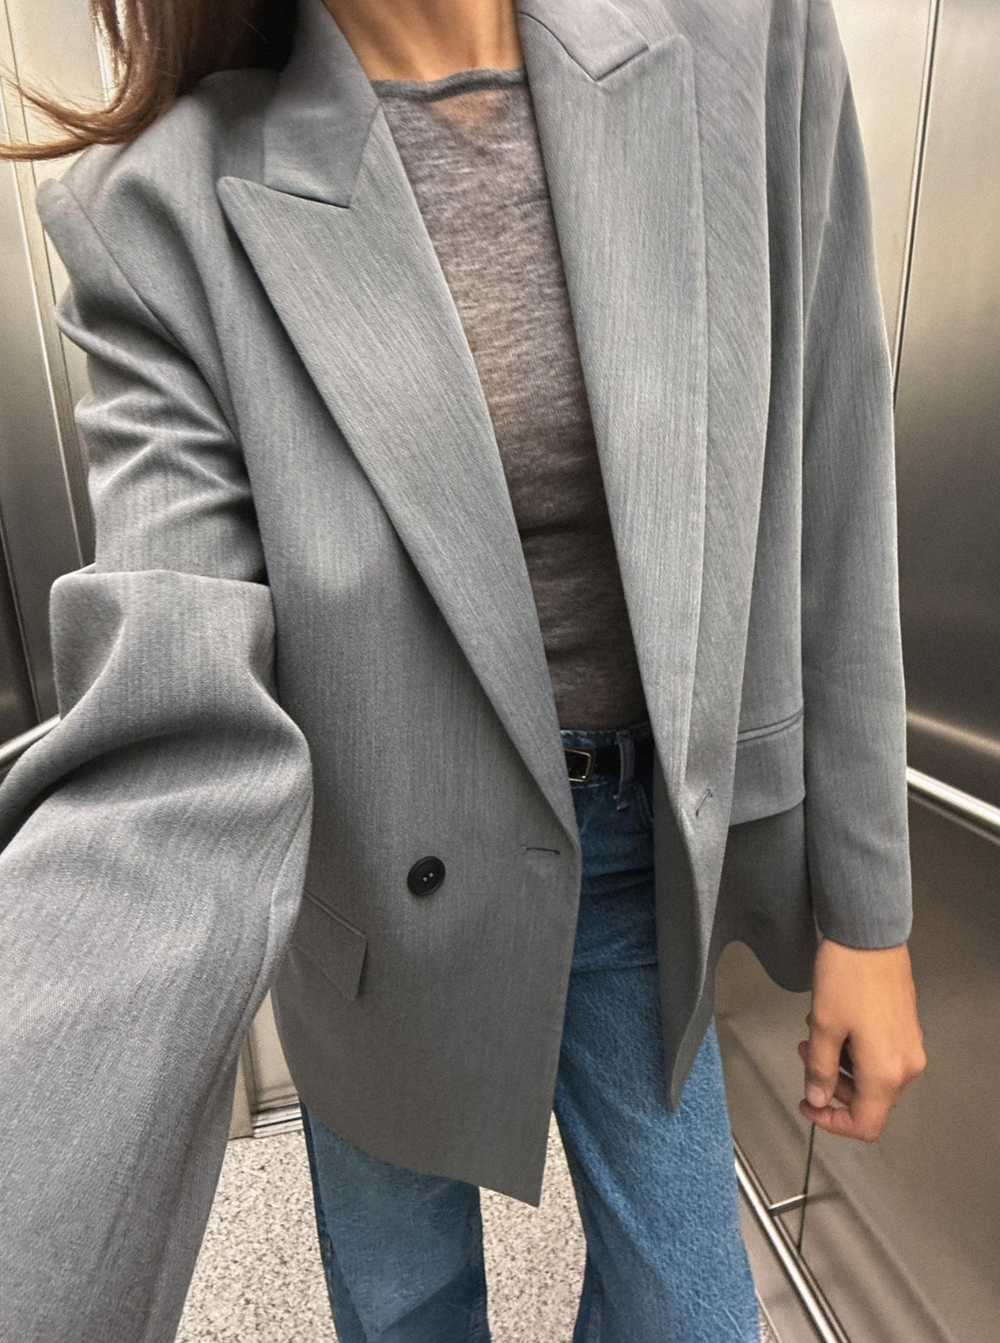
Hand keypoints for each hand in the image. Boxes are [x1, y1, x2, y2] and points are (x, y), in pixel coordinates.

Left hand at [797, 934, 925, 1140]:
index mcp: (887, 1073)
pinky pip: (881, 1054)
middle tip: (805, 1055)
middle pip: (869, 1100)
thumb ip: (821, 1070)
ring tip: (815, 1032)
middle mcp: (906, 1064)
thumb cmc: (846, 977)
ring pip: (873, 1075)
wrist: (869, 934)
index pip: (866, 1125)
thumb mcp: (823, 1027)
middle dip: (832, 1084)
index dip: (833, 1123)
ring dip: (841, 1063)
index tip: (808, 1104)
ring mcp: (909, 1045)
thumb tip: (818, 1098)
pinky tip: (836, 1022)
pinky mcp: (907, 1027)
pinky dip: (855, 1049)